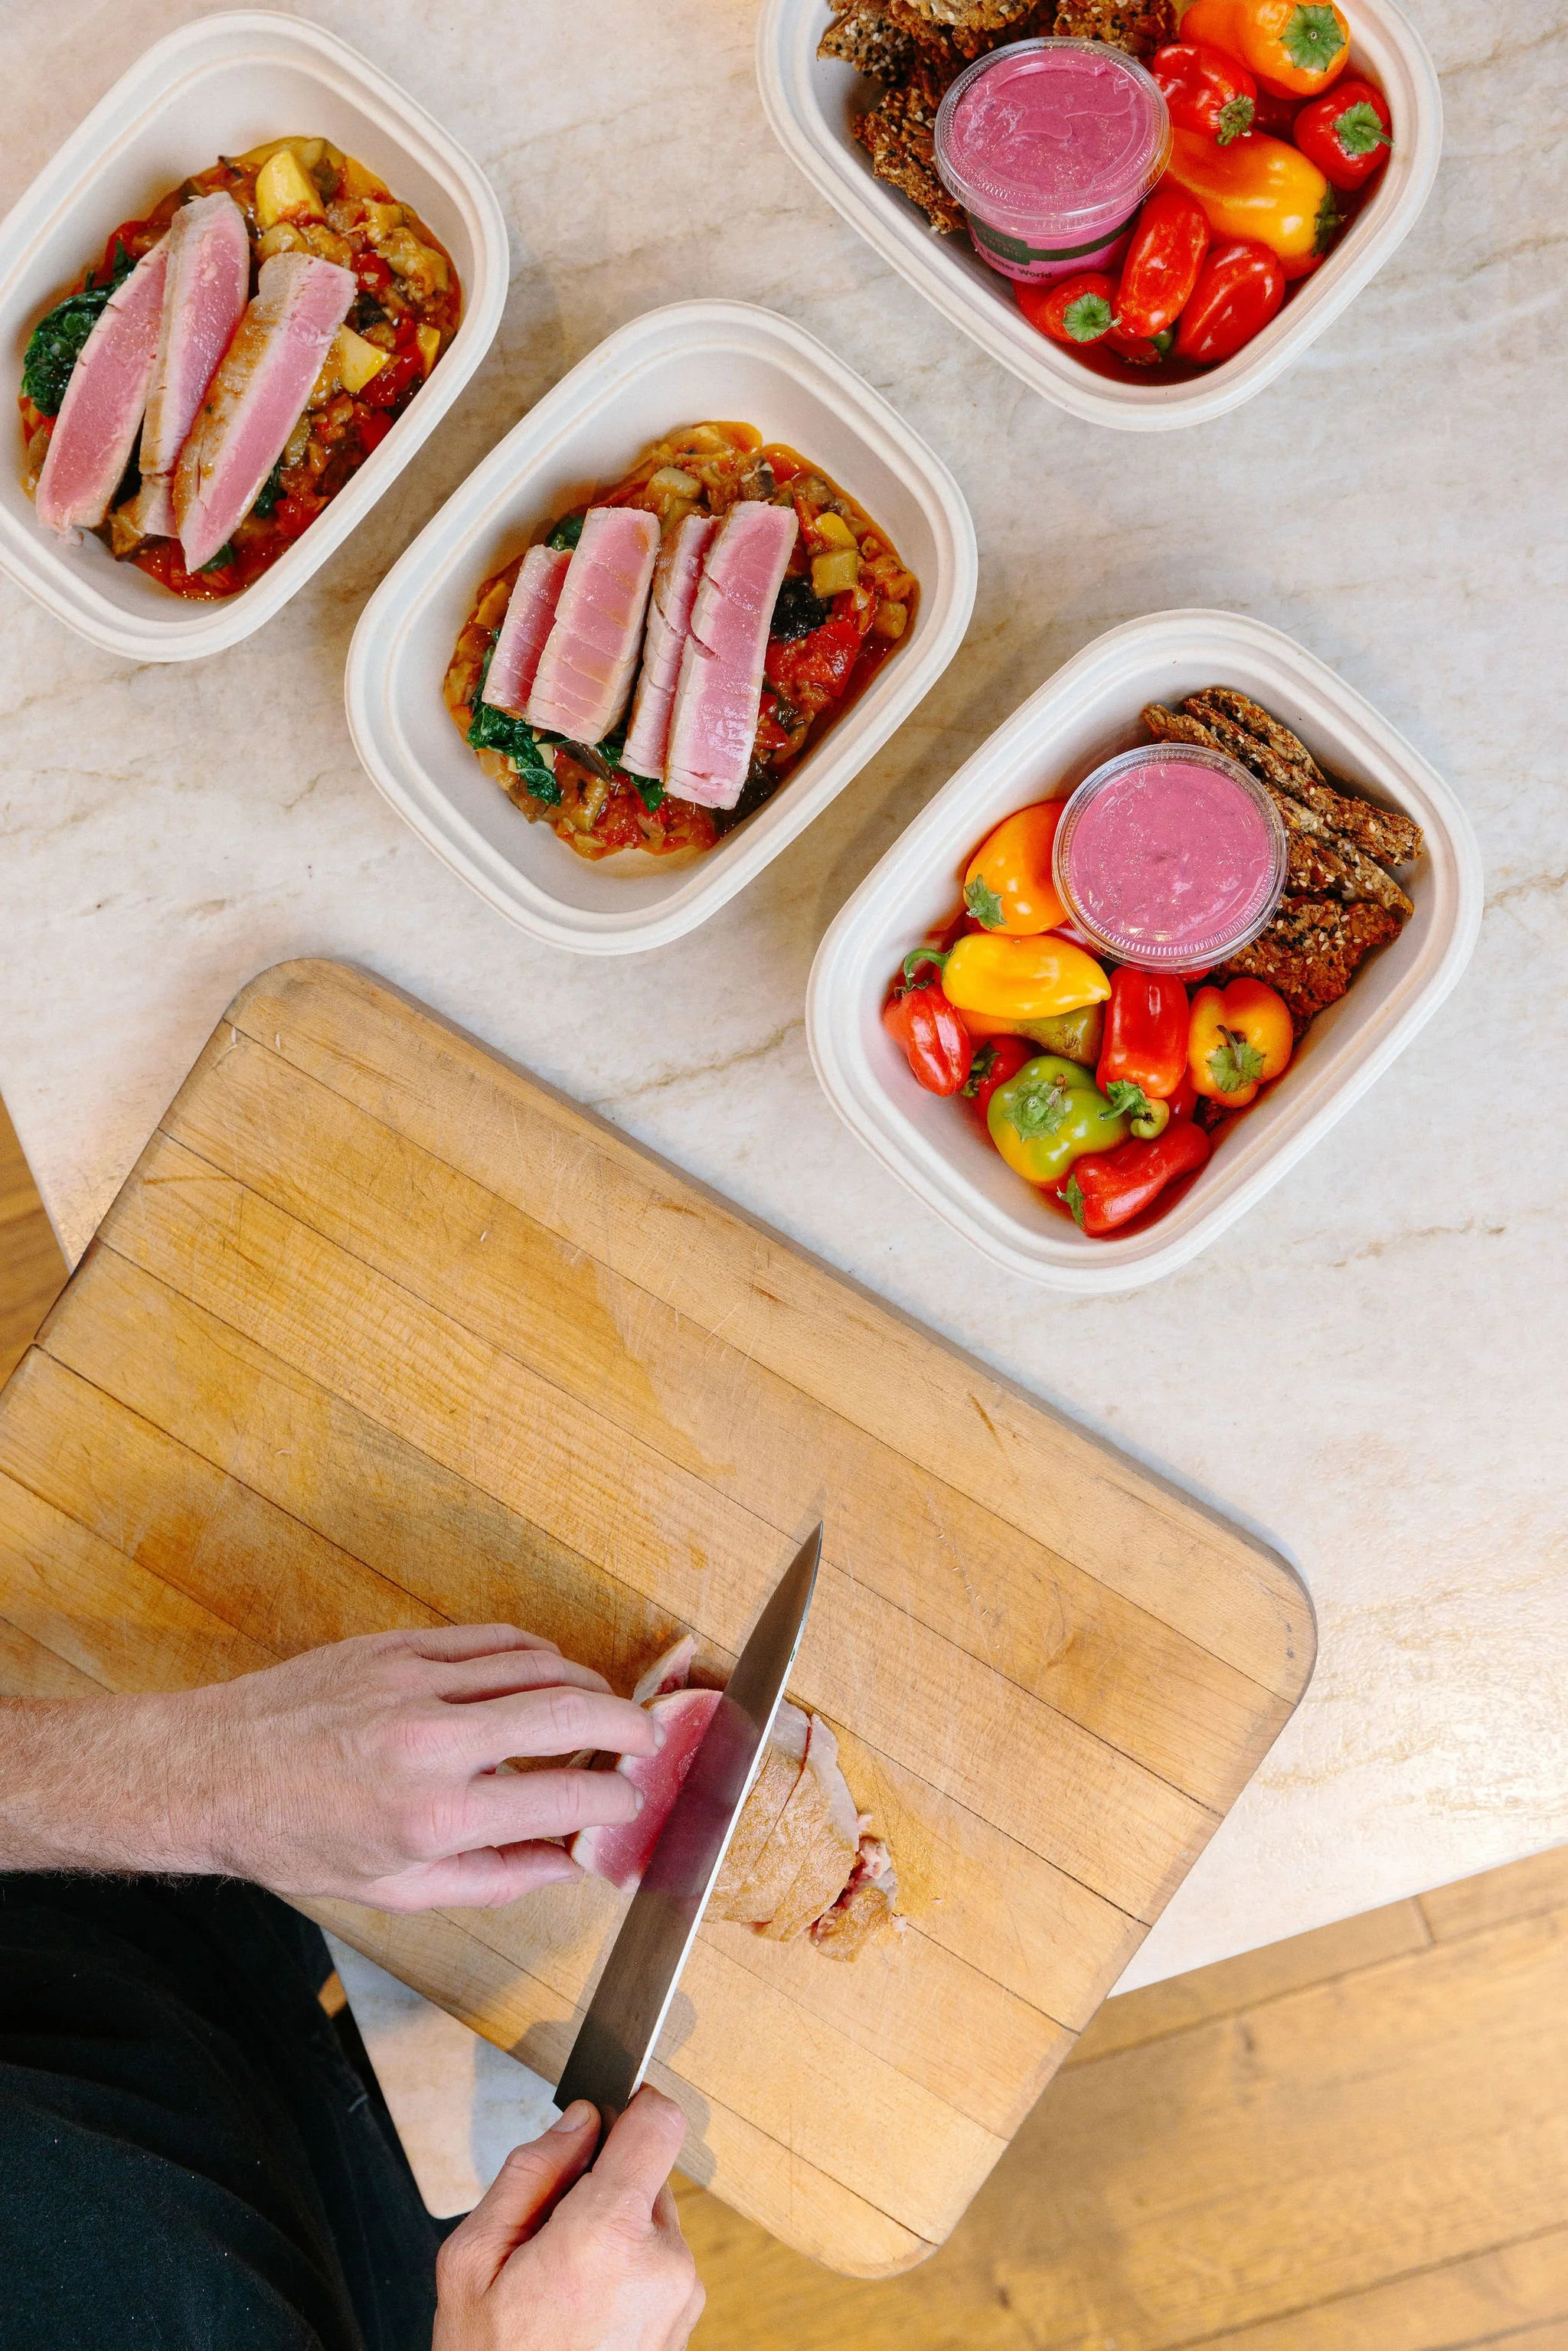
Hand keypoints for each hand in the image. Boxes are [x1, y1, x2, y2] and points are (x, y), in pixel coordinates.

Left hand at [0, 1625, 658, 1908]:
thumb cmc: (297, 1841)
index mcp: (438, 1816)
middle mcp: (436, 1743)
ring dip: (586, 1687)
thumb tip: (566, 1865)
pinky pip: (493, 1640)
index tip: (630, 1804)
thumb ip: (494, 1878)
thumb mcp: (397, 1890)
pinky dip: (535, 1655)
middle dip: (629, 1729)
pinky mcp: (399, 1647)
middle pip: (571, 1715)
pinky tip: (546, 1674)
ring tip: (601, 1711)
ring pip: (540, 1665)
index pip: (567, 1799)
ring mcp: (418, 1682)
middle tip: (648, 1742)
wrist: (213, 1772)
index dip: (617, 1801)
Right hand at [434, 2089, 702, 2350]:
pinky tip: (582, 2313)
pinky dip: (626, 2276)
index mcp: (610, 2233)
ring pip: (650, 2226)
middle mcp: (663, 2262)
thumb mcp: (472, 2261)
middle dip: (601, 2192)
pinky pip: (658, 2270)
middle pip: (646, 2177)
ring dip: (613, 2237)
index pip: (660, 2122)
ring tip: (560, 2288)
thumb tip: (579, 2121)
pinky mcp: (683, 2328)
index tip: (602, 2120)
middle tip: (548, 2241)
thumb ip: (530, 2174)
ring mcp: (681, 2300)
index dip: (630, 2109)